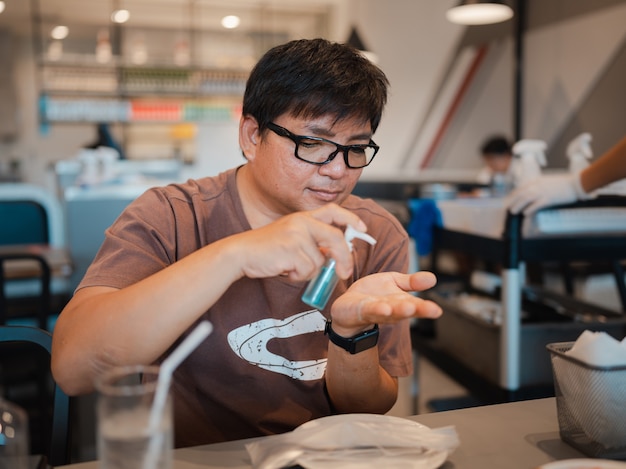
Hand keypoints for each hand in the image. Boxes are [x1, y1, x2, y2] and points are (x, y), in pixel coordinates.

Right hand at [229, 203, 366, 281]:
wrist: (241, 253)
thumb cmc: (267, 249)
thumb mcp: (292, 239)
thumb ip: (313, 243)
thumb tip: (335, 255)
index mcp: (303, 217)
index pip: (333, 210)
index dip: (351, 218)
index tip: (363, 229)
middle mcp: (302, 222)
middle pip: (335, 238)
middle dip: (344, 257)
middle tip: (344, 273)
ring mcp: (296, 235)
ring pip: (319, 261)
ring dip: (307, 271)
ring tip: (289, 266)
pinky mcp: (291, 249)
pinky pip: (307, 270)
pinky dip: (297, 276)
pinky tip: (284, 268)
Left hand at [329, 271, 441, 335]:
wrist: (348, 306)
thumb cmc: (372, 295)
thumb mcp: (394, 282)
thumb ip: (412, 282)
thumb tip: (433, 278)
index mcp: (401, 302)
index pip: (416, 305)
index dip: (426, 308)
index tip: (438, 310)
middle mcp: (392, 310)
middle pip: (406, 310)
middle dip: (418, 310)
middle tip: (432, 310)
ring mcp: (377, 311)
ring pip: (390, 311)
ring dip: (400, 310)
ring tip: (409, 308)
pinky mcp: (362, 310)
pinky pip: (370, 310)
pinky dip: (377, 310)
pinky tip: (384, 308)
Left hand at [506, 172, 588, 214]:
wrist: (576, 183)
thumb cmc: (563, 183)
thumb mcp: (547, 181)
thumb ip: (538, 186)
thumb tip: (530, 193)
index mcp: (536, 180)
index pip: (520, 188)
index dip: (513, 195)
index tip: (508, 200)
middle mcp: (537, 185)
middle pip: (521, 194)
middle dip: (512, 201)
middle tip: (508, 208)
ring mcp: (542, 192)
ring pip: (526, 199)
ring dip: (518, 206)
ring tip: (513, 212)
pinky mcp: (548, 199)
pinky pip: (536, 205)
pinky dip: (529, 209)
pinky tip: (525, 213)